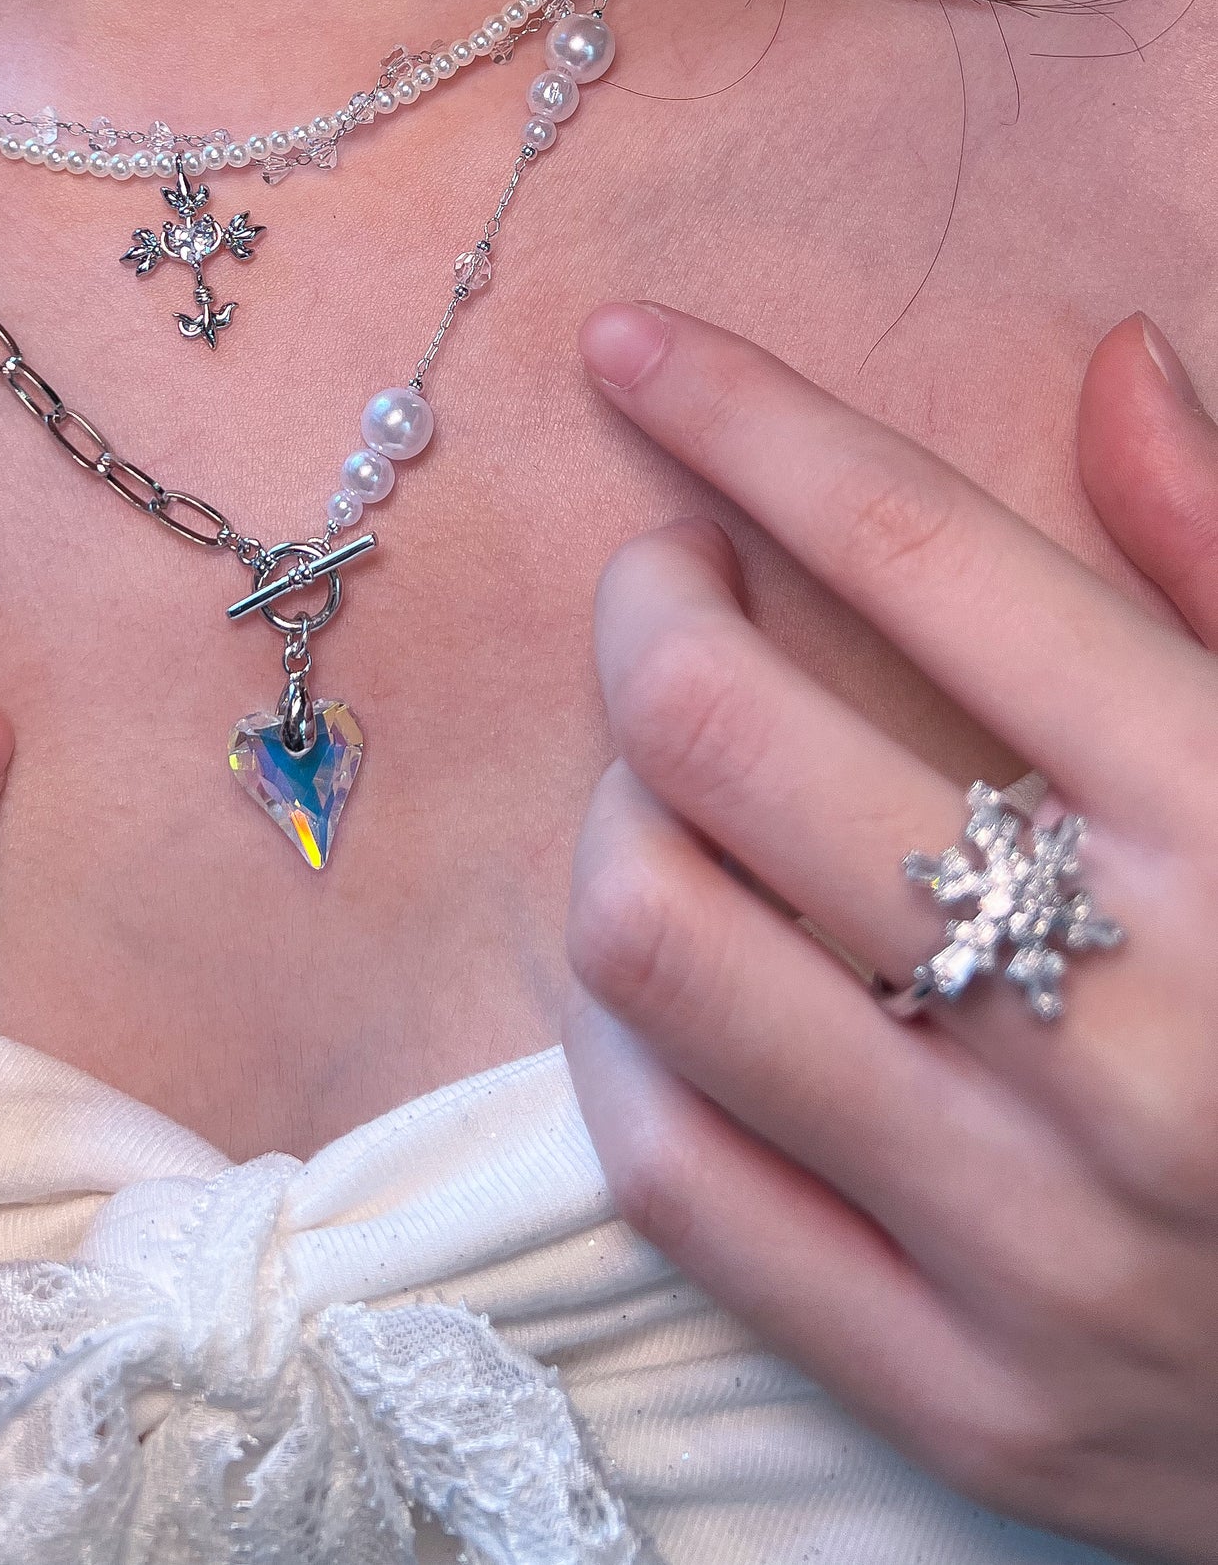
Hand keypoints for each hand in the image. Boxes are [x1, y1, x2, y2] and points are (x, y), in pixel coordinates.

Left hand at [563, 306, 1217, 1564]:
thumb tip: (1114, 366)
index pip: (921, 549)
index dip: (745, 417)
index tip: (632, 346)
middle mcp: (1128, 1023)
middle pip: (724, 733)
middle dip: (647, 607)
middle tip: (673, 579)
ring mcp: (1033, 1233)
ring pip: (659, 941)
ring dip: (615, 810)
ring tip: (673, 774)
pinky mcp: (968, 1395)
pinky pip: (676, 1173)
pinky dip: (621, 1034)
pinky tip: (668, 964)